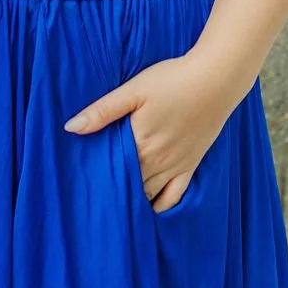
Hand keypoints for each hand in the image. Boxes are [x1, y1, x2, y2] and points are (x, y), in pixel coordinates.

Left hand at [63, 52, 232, 213]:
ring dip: (132, 198)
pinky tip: (150, 209)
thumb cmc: (172, 80)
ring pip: (148, 192)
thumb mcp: (134, 89)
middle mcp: (156, 160)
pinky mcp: (191, 164)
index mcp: (138, 142)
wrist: (216, 79)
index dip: (95, 177)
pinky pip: (175, 196)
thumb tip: (71, 127)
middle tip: (92, 198)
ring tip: (114, 205)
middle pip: (128, 184)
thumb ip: (103, 110)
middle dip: (111, 189)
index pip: (110, 169)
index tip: (79, 184)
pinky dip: (161, 206)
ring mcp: (175, 165)